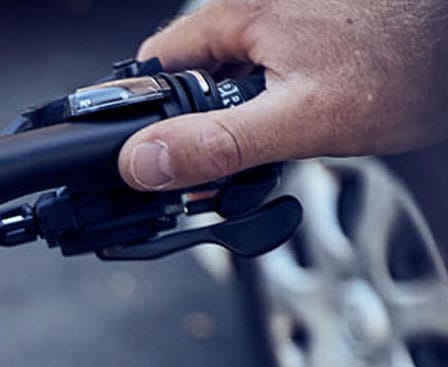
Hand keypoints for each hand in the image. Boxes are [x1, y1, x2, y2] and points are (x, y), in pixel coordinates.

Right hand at [119, 0, 447, 190]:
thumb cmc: (411, 64)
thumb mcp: (303, 121)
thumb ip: (217, 144)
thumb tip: (144, 161)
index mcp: (239, 14)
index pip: (155, 64)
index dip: (148, 114)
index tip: (156, 155)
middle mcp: (260, 2)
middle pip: (196, 68)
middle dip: (203, 118)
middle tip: (229, 161)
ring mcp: (294, 11)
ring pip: (239, 68)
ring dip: (246, 109)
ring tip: (281, 139)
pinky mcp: (325, 23)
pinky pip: (278, 62)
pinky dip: (283, 94)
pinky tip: (316, 112)